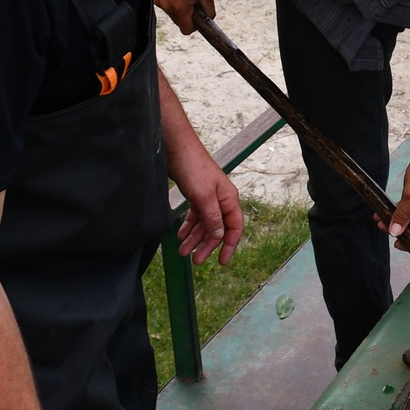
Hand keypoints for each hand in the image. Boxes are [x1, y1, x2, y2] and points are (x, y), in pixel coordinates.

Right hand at [155, 0, 213, 33]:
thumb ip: (209, 11)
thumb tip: (207, 20)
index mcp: (180, 8)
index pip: (186, 30)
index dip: (194, 26)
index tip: (198, 17)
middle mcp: (167, 7)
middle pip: (178, 22)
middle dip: (187, 15)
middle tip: (193, 1)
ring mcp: (159, 1)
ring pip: (172, 13)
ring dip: (179, 8)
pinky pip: (166, 5)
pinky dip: (172, 1)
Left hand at [172, 145, 243, 264]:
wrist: (175, 147)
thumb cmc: (193, 167)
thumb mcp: (203, 195)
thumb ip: (212, 216)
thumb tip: (219, 235)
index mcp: (228, 199)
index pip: (234, 227)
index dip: (229, 245)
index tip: (222, 262)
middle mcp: (220, 200)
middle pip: (217, 229)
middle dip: (207, 245)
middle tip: (195, 260)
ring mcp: (208, 197)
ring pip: (205, 224)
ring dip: (195, 238)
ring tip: (183, 251)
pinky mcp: (195, 194)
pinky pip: (195, 216)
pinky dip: (188, 227)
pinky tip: (180, 235)